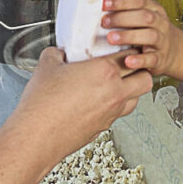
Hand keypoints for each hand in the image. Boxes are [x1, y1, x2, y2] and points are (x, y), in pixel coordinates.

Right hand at [6, 47, 151, 159]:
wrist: (37, 137)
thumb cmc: (43, 105)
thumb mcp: (47, 66)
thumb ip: (57, 54)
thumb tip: (59, 53)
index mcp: (104, 72)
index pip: (130, 55)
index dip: (130, 48)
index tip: (124, 46)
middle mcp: (114, 93)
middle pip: (145, 78)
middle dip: (140, 70)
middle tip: (129, 65)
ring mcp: (111, 113)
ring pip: (136, 99)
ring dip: (131, 89)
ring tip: (116, 83)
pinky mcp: (103, 128)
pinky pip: (119, 114)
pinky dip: (115, 106)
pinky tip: (99, 101)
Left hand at [102, 0, 182, 75]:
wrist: (175, 51)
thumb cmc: (152, 32)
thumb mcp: (144, 18)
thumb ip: (128, 12)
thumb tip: (102, 9)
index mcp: (154, 10)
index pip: (139, 1)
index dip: (122, 1)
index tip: (104, 3)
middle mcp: (160, 24)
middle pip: (145, 17)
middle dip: (123, 18)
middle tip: (105, 22)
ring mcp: (162, 41)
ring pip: (150, 36)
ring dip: (129, 36)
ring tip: (112, 38)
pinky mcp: (161, 59)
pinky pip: (152, 59)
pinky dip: (139, 60)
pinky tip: (128, 61)